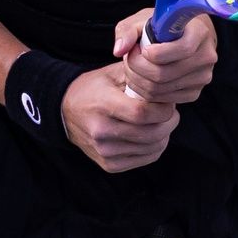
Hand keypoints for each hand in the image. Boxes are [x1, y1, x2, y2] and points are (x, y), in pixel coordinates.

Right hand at [61, 64, 179, 172]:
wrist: (66, 112)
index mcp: (103, 104)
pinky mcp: (109, 165)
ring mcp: (104, 151)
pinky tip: (152, 135)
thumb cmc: (94, 88)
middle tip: (171, 112)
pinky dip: (156, 147)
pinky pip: (146, 159)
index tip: (168, 102)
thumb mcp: (112, 73)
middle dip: (169, 122)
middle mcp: (102, 131)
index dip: (163, 109)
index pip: (141, 113)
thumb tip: (165, 83)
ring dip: (165, 134)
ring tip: (162, 122)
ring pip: (152, 148)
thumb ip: (138, 76)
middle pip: (150, 133)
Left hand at [113, 9, 217, 103]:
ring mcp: (202, 77)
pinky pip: (164, 99)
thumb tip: (118, 50)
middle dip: (137, 69)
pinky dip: (146, 92)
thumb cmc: (163, 25)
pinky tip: (141, 79)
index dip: (154, 53)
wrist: (185, 35)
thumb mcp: (144, 19)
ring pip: (160, 89)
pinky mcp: (194, 93)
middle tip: (128, 59)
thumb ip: (128, 31)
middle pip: (164, 74)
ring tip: (132, 68)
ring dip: (138, 81)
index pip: (181, 49)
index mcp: (199, 33)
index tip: (141, 48)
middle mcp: (206, 56)